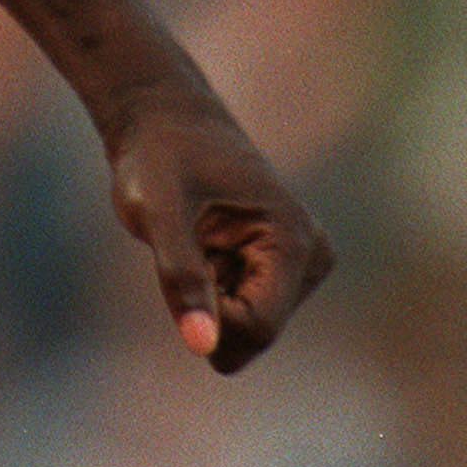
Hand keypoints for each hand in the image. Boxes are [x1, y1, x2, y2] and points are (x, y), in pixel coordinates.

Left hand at [109, 89, 333, 372]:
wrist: (164, 120)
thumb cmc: (157, 157)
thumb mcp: (155, 209)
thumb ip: (180, 275)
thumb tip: (202, 346)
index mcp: (294, 239)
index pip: (258, 328)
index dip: (208, 318)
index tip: (177, 268)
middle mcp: (312, 256)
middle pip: (255, 335)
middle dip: (209, 304)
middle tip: (189, 244)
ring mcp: (303, 265)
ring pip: (246, 328)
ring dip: (209, 294)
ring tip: (198, 238)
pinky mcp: (286, 271)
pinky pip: (242, 315)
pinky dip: (213, 289)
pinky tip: (208, 242)